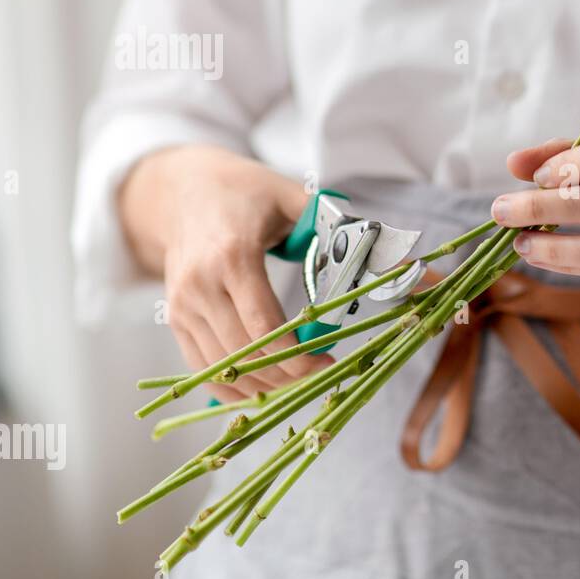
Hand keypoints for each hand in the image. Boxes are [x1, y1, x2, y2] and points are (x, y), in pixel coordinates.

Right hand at [119, 144, 334, 401]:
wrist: (182, 191)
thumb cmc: (244, 192)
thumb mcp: (292, 198)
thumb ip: (340, 228)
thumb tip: (404, 260)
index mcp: (232, 257)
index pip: (263, 324)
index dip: (297, 354)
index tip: (327, 363)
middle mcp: (200, 285)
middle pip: (245, 353)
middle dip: (288, 373)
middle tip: (322, 374)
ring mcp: (183, 305)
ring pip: (224, 367)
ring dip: (265, 384)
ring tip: (299, 380)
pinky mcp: (175, 318)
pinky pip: (202, 368)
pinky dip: (233, 386)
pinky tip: (264, 387)